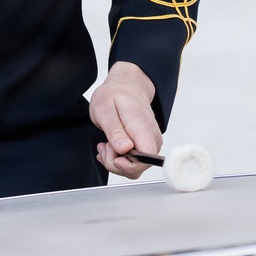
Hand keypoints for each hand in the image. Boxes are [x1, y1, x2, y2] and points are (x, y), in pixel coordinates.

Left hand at [89, 61, 161, 178]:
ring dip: (115, 160)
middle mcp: (152, 138)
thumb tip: (124, 149)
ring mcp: (151, 144)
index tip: (113, 155)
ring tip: (105, 144)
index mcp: (142, 127)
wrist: (127, 87)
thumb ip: (114, 130)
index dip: (128, 165)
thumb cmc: (115, 95)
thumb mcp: (105, 109)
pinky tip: (110, 147)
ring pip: (134, 168)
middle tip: (104, 145)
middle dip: (115, 163)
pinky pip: (133, 163)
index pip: (146, 158)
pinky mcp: (146, 147)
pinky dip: (118, 159)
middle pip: (138, 167)